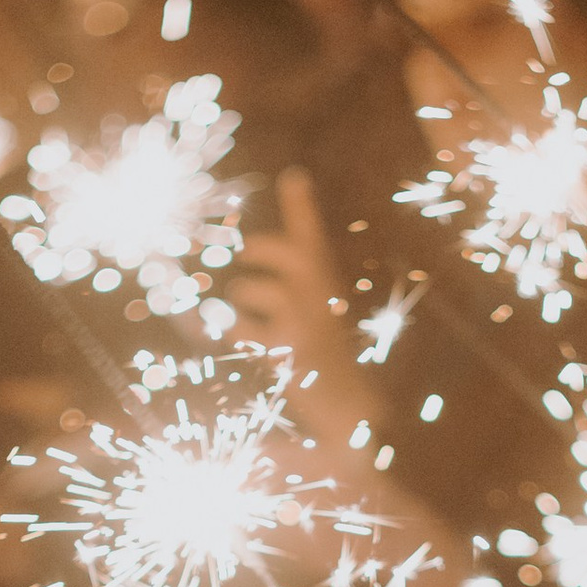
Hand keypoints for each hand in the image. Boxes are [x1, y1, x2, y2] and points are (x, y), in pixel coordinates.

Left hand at [227, 168, 361, 412]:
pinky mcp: (287, 346)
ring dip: (238, 305)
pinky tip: (253, 347)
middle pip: (275, 248)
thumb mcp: (318, 313)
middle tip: (247, 257)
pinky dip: (234, 334)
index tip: (293, 178)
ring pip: (246, 289)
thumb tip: (252, 275)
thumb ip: (294, 284)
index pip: (312, 234)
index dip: (301, 204)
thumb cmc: (326, 357)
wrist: (353, 408)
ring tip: (259, 325)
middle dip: (255, 250)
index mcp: (327, 282)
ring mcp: (303, 318)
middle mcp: (319, 292)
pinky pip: (237, 327)